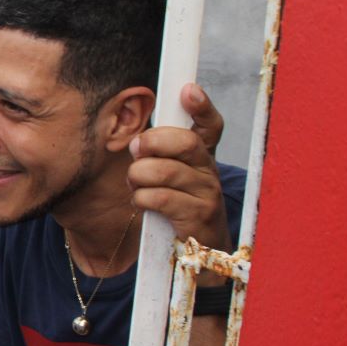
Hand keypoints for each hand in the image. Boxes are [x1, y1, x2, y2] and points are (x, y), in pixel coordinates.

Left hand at [128, 83, 230, 254]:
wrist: (195, 254)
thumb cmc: (175, 208)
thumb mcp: (169, 178)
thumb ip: (157, 155)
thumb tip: (135, 140)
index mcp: (201, 157)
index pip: (210, 126)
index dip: (202, 107)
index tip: (188, 91)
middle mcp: (209, 171)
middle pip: (185, 142)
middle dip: (153, 141)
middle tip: (136, 149)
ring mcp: (207, 194)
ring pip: (166, 171)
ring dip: (140, 175)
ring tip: (136, 182)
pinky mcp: (197, 217)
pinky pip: (161, 198)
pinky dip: (143, 198)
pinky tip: (142, 202)